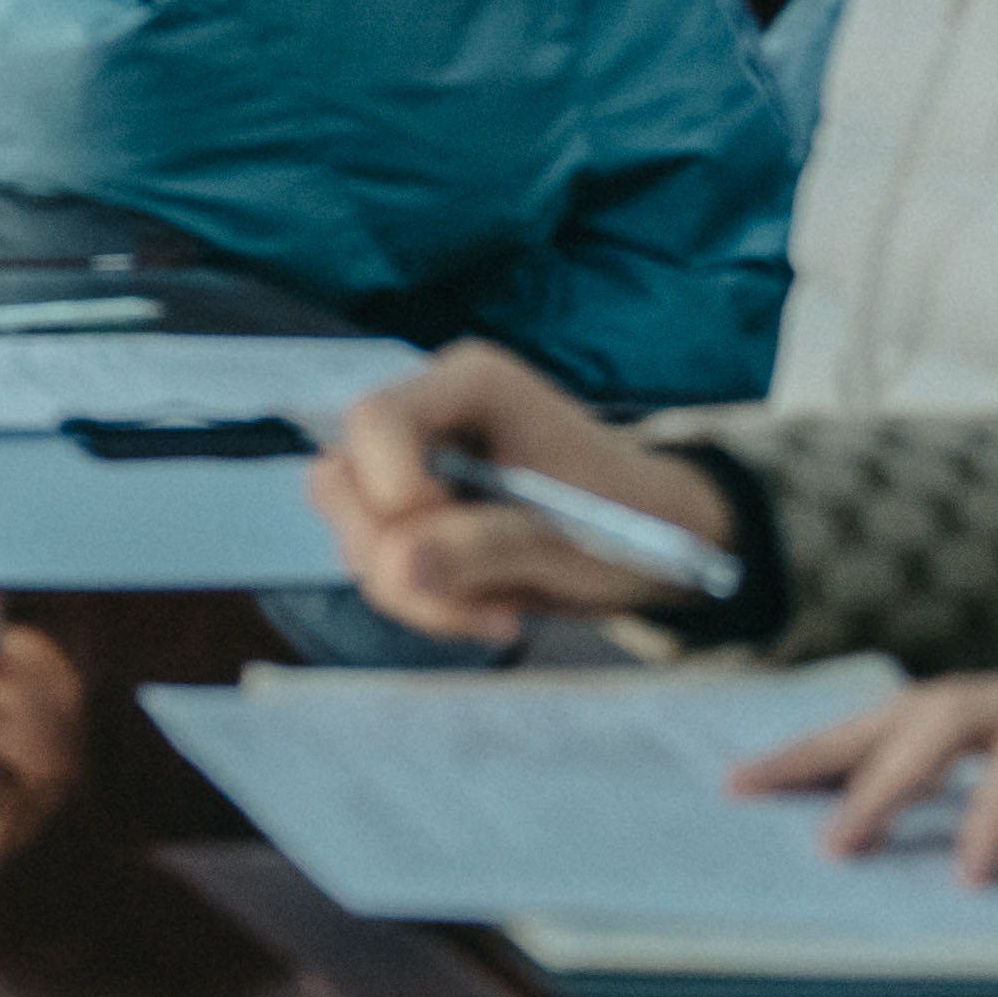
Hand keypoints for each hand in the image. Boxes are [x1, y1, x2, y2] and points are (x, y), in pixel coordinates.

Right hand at [307, 342, 744, 640]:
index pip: (377, 419)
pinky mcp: (406, 512)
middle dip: (399, 555)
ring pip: (353, 531)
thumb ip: (485, 548)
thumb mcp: (571, 541)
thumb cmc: (629, 524)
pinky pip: (374, 563)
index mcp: (471, 385)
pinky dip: (424, 601)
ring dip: (417, 591)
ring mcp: (407, 464)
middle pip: (345, 478)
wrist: (652, 545)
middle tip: (480, 599)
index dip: (390, 487)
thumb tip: (397, 566)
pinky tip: (486, 609)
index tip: (444, 540)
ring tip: (498, 611)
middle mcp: (426, 414)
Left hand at [740, 669, 997, 880]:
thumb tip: (979, 902)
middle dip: (824, 746)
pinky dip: (994, 812)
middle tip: (746, 790)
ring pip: (957, 715)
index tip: (764, 779)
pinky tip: (969, 871)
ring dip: (885, 778)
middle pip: (914, 704)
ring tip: (838, 844)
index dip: (841, 745)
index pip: (927, 719)